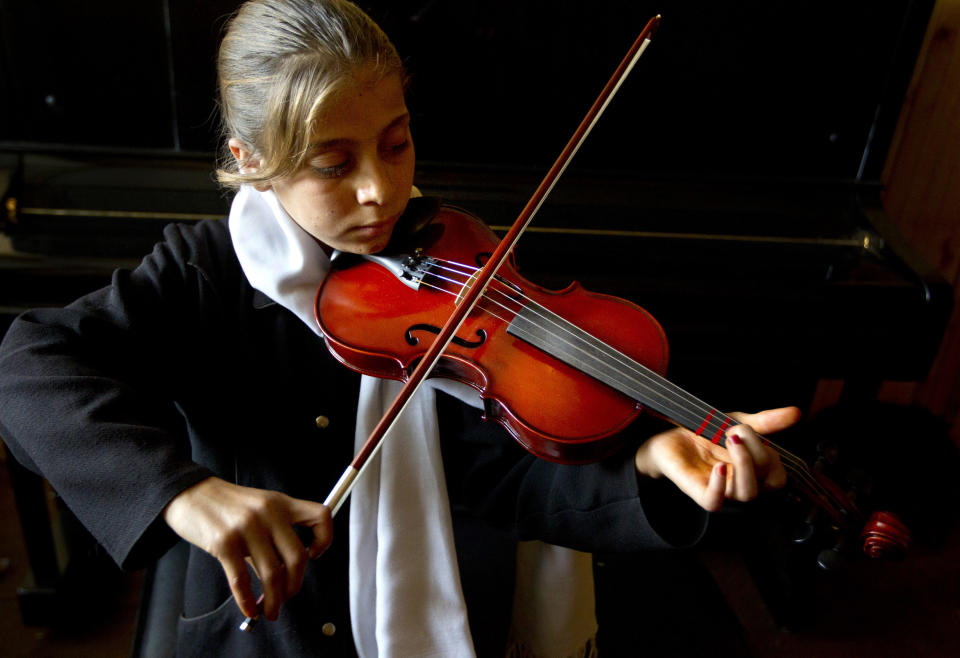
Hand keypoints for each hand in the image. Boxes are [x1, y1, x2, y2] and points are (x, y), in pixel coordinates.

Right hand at [162, 477, 331, 619]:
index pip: (320, 516)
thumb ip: (275, 536)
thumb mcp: (259, 509)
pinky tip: (250, 608)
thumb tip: (284, 577)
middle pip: (298, 557)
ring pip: (272, 573)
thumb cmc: (227, 505)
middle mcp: (269, 513)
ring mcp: (247, 527)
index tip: (314, 555)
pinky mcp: (224, 542)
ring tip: (270, 610)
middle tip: (288, 597)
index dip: (325, 539)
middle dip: (295, 585)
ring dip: (274, 600)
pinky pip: (241, 580)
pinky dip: (248, 600)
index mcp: (282, 503)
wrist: (190, 493)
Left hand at [634, 407, 799, 510]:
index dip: (773, 458)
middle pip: (766, 484)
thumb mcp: (736, 421)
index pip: (777, 477)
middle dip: (758, 454)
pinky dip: (719, 486)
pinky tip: (718, 468)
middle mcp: (740, 483)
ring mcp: (720, 489)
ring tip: (730, 439)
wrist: (668, 436)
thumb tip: (795, 413)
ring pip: (746, 493)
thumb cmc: (704, 434)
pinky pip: (714, 502)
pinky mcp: (698, 491)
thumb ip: (765, 421)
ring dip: (744, 464)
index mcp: (753, 471)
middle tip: (737, 431)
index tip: (755, 433)